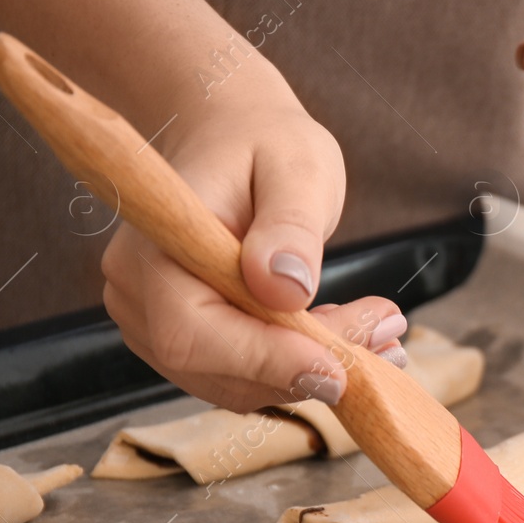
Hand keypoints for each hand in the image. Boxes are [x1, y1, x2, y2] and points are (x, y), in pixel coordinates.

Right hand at [101, 71, 406, 412]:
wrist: (239, 139)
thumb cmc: (264, 143)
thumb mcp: (297, 167)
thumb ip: (291, 227)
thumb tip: (286, 289)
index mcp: (152, 247)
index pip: (191, 331)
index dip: (263, 360)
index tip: (337, 368)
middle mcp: (138, 292)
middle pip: (216, 368)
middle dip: (305, 366)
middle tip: (386, 336)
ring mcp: (154, 322)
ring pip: (235, 383)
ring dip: (312, 371)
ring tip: (382, 336)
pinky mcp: (187, 338)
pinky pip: (243, 374)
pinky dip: (300, 367)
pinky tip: (354, 342)